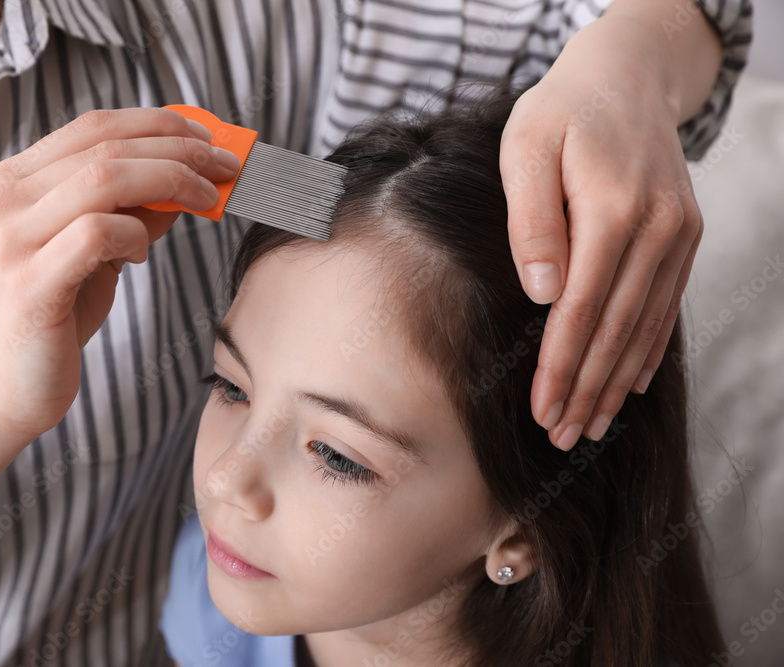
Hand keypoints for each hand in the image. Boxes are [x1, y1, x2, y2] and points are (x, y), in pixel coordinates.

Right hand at [0, 107, 239, 440]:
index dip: (158, 124)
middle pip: (107, 145)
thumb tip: (189, 180)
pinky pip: (97, 234)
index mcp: (13, 180)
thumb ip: (130, 213)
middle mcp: (5, 200)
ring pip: (105, 178)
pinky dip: (135, 235)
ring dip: (172, 181)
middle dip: (180, 150)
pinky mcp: (28, 283)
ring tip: (206, 201)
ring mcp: (11, 240)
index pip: (94, 126)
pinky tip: (141, 256)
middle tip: (227, 166)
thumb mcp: (95, 252)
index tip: (207, 136)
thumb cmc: (53, 317)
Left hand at [499, 9, 713, 449]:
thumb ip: (531, 220)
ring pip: (646, 326)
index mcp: (614, 211)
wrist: (625, 76)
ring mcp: (678, 234)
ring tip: (592, 426)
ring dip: (617, 381)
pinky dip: (648, 349)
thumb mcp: (526, 149)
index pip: (582, 310)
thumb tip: (541, 293)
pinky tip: (631, 384)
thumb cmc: (560, 112)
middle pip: (617, 329)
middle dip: (587, 389)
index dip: (560, 367)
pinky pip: (667, 306)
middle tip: (561, 437)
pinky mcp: (684, 236)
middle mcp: (658, 229)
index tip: (541, 410)